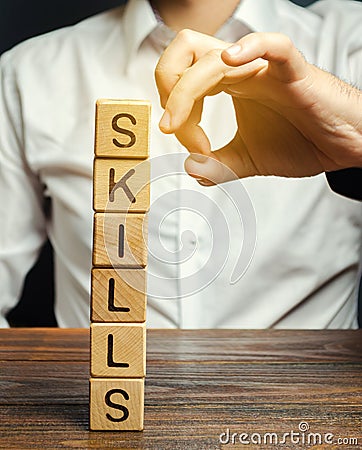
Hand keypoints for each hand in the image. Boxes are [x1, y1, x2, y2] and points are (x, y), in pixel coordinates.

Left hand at [155, 30, 361, 183]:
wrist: (341, 146)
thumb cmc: (300, 142)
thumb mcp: (247, 160)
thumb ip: (218, 165)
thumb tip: (189, 168)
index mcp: (228, 84)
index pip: (182, 79)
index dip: (175, 114)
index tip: (191, 147)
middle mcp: (241, 70)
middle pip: (186, 52)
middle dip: (167, 87)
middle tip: (170, 124)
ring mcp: (265, 68)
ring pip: (213, 56)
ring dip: (187, 92)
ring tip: (189, 129)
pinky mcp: (294, 73)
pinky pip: (274, 46)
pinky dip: (250, 48)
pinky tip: (230, 61)